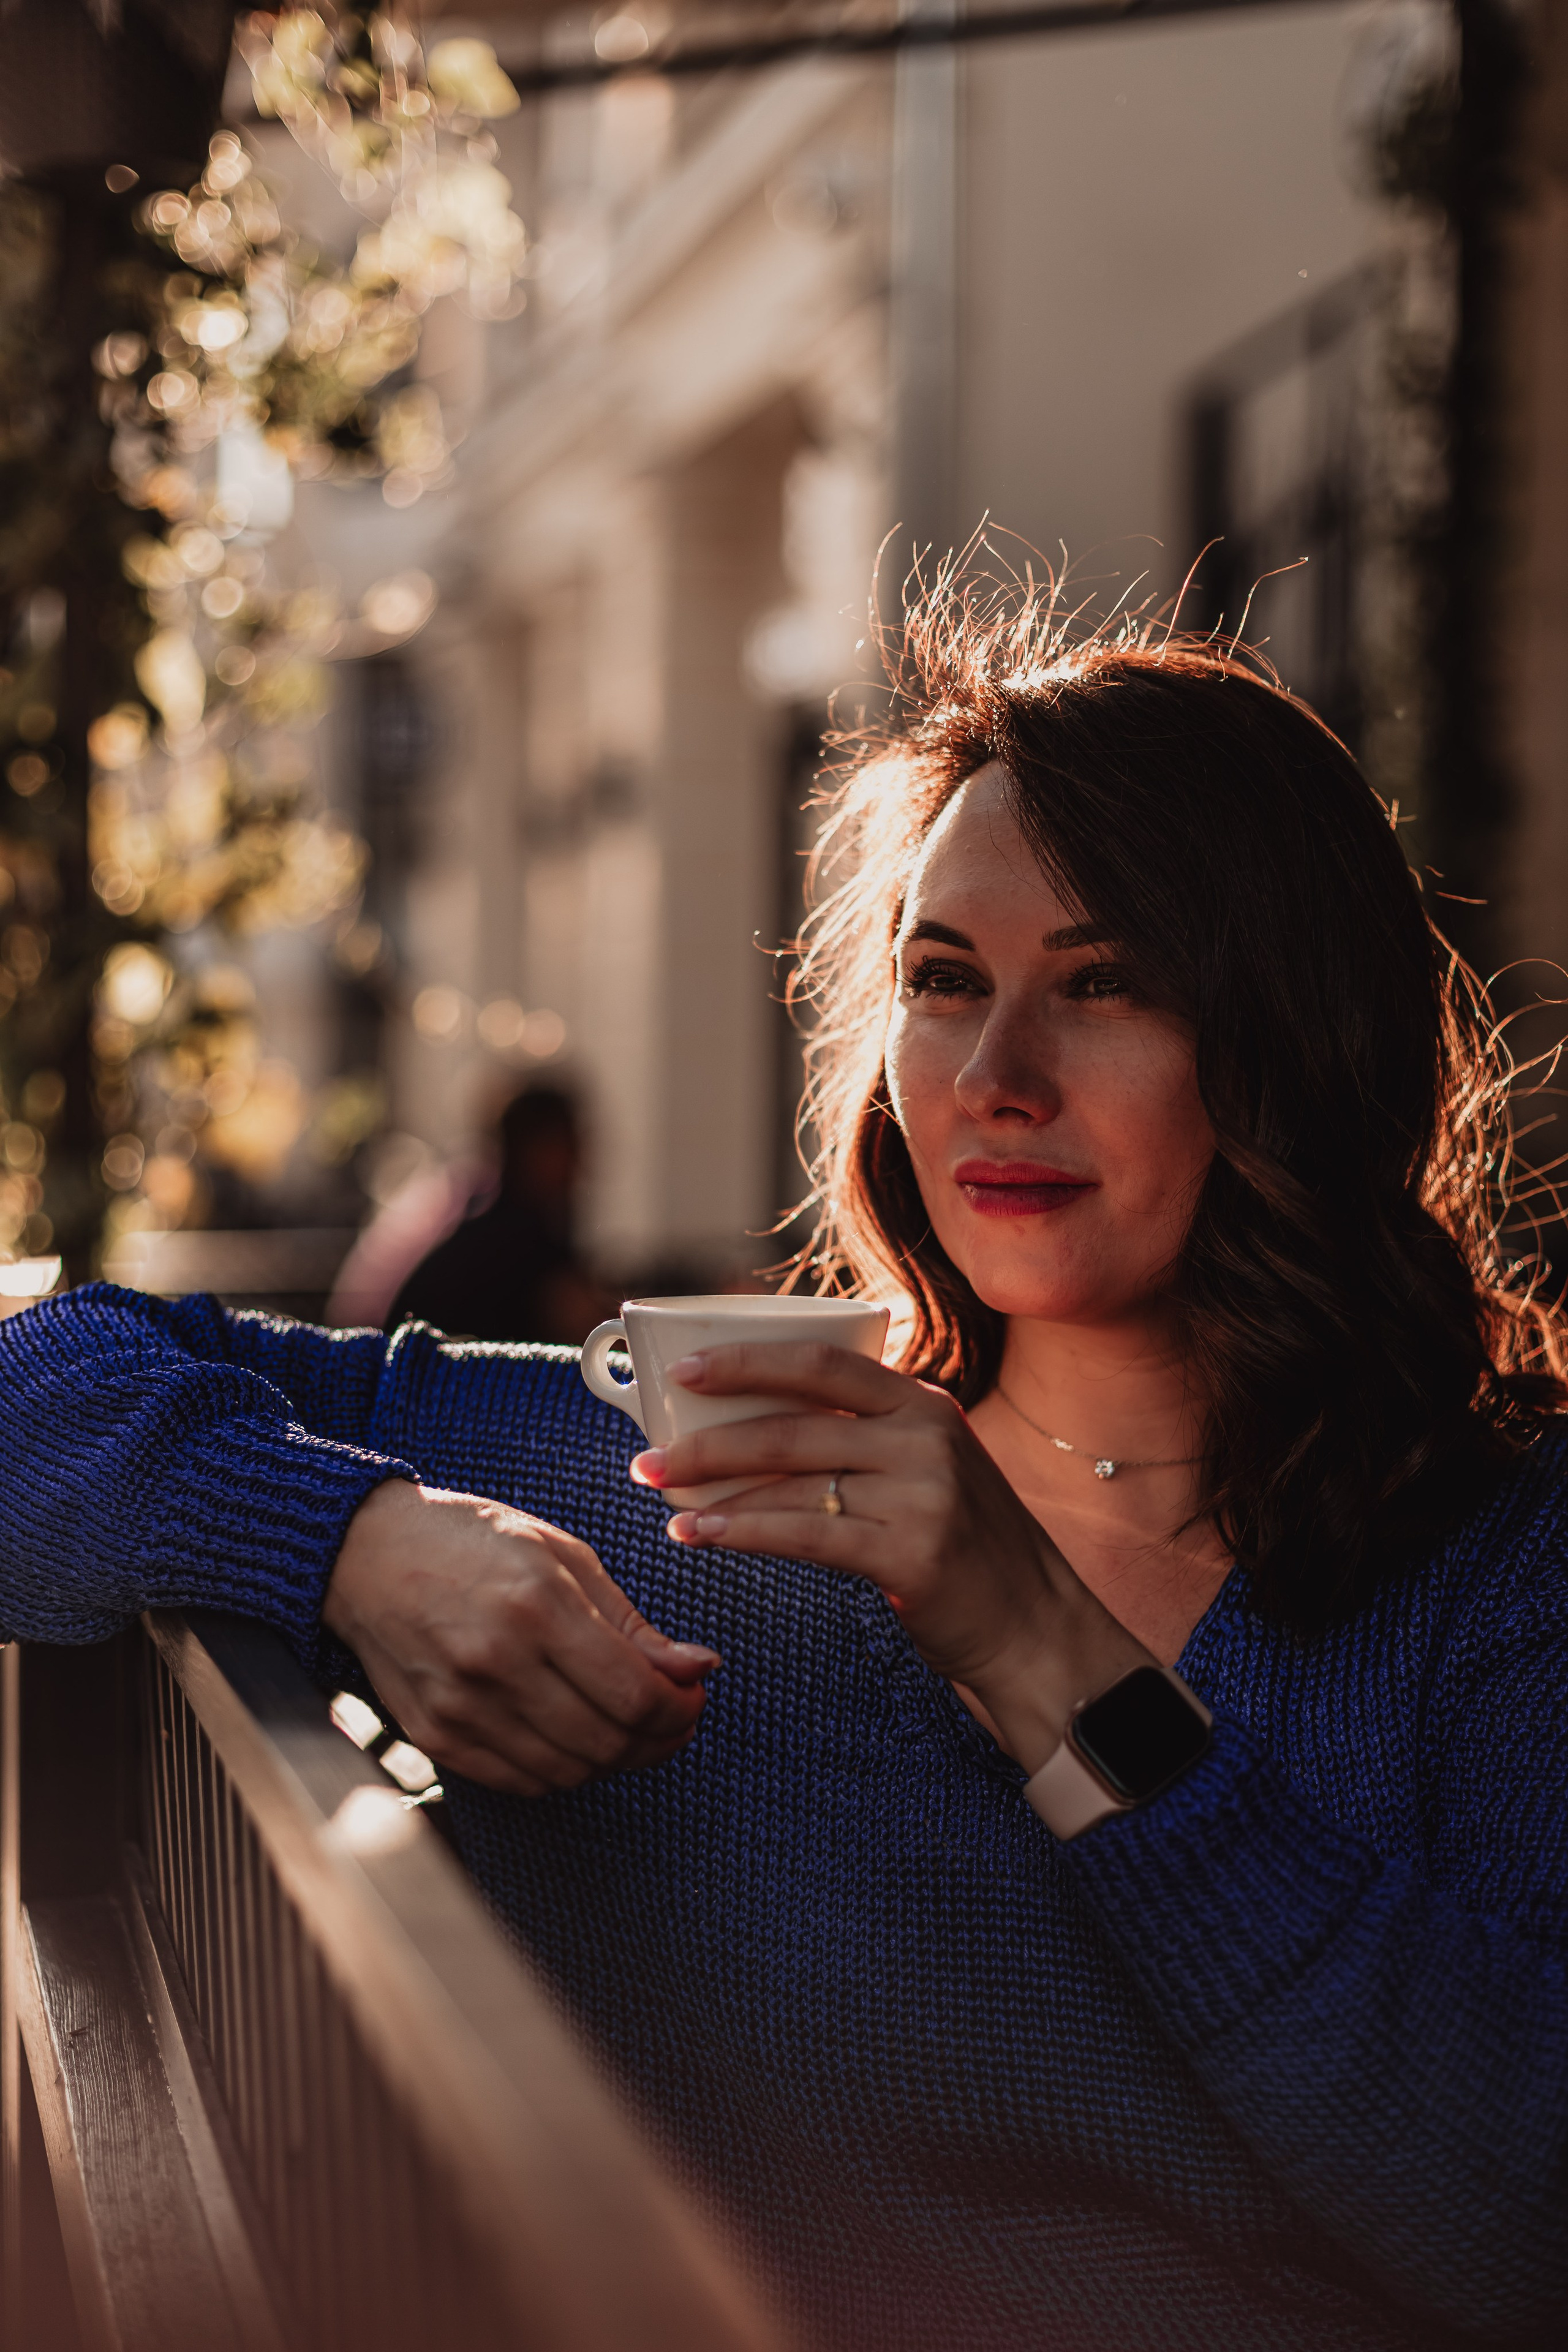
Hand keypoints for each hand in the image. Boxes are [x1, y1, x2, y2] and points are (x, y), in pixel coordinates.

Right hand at [324, 1480, 719, 1795]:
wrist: (366, 1555)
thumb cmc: (470, 1542)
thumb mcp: (563, 1556)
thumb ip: (631, 1622)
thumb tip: (696, 1668)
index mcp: (536, 1605)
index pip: (633, 1695)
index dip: (679, 1708)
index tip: (693, 1696)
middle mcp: (495, 1663)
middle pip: (607, 1742)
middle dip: (659, 1739)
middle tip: (675, 1717)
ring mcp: (460, 1707)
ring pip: (569, 1772)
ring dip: (616, 1760)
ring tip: (630, 1728)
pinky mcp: (435, 1736)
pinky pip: (520, 1781)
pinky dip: (563, 1771)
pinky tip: (577, 1739)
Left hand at [630, 1344, 1148, 1773]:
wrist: (1037, 1628)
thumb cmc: (967, 1553)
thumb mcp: (928, 1473)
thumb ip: (863, 1445)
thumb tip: (752, 1437)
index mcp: (923, 1404)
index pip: (825, 1361)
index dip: (749, 1360)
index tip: (686, 1370)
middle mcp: (926, 1436)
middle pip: (795, 1419)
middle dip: (709, 1436)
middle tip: (648, 1453)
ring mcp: (924, 1491)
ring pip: (793, 1477)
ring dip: (713, 1486)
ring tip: (659, 1496)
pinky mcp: (913, 1551)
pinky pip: (806, 1534)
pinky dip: (743, 1531)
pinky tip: (700, 1535)